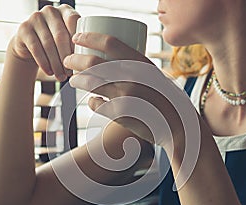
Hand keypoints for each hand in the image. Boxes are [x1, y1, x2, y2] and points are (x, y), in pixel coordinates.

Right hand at [9, 4, 80, 81]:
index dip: (78, 42)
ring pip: (48, 44)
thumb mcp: (68, 40)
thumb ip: (78, 43)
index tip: (81, 59)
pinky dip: (44, 63)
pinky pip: (36, 48)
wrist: (31, 45)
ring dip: (56, 64)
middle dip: (67, 57)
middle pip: (61, 36)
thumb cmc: (56, 44)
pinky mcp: (24, 28)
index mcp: (65, 10)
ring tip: (61, 77)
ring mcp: (35, 17)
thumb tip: (88, 60)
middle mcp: (50, 10)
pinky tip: (50, 72)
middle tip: (70, 73)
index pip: (74, 21)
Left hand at [64, 32, 195, 148]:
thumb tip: (111, 61)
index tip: (77, 37)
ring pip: (90, 83)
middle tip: (68, 60)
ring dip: (77, 80)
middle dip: (74, 59)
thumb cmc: (165, 99)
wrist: (176, 126)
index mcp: (141, 62)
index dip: (89, 37)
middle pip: (93, 63)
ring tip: (74, 80)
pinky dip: (92, 102)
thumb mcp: (154, 76)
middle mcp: (132, 76)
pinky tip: (93, 101)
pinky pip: (96, 105)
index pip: (109, 43)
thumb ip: (135, 68)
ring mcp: (125, 96)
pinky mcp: (120, 114)